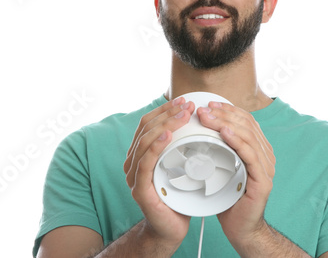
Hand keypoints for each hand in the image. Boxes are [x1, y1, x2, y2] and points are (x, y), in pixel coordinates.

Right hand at [124, 97, 194, 245]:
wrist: (171, 227)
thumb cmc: (177, 194)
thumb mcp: (178, 163)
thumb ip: (178, 144)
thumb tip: (194, 120)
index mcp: (140, 153)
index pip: (148, 123)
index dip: (165, 109)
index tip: (184, 100)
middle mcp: (133, 161)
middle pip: (146, 128)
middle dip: (168, 113)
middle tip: (189, 105)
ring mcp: (133, 175)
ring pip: (145, 141)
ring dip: (165, 124)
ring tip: (183, 115)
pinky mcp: (139, 189)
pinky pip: (145, 162)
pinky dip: (156, 145)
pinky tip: (168, 135)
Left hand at [197, 101, 275, 245]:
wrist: (240, 227)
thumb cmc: (229, 197)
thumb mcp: (223, 166)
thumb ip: (220, 148)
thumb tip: (201, 128)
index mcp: (259, 149)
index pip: (246, 120)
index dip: (228, 109)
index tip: (209, 104)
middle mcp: (266, 154)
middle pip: (246, 124)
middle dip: (223, 113)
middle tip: (203, 110)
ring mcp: (266, 166)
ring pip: (247, 135)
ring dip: (225, 122)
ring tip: (207, 118)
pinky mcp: (262, 180)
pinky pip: (249, 154)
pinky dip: (236, 140)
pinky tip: (224, 132)